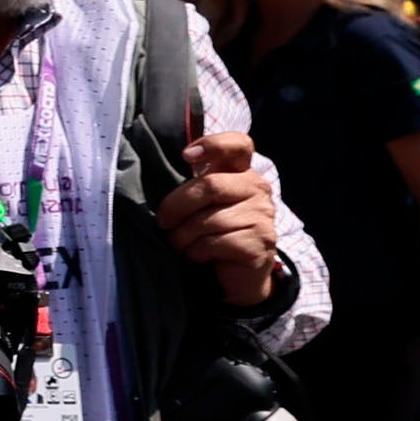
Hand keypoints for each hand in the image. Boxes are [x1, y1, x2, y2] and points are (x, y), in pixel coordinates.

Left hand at [153, 127, 285, 305]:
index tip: (186, 156)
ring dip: (183, 236)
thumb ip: (193, 186)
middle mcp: (257, 189)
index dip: (212, 144)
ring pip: (208, 219)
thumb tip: (156, 173)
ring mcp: (263, 215)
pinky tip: (200, 256)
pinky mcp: (260, 241)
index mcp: (241, 173)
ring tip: (182, 244)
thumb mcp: (201, 205)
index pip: (238, 145)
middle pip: (210, 185)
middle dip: (177, 206)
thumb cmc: (211, 234)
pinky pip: (214, 242)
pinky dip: (196, 252)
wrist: (236, 276)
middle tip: (163, 223)